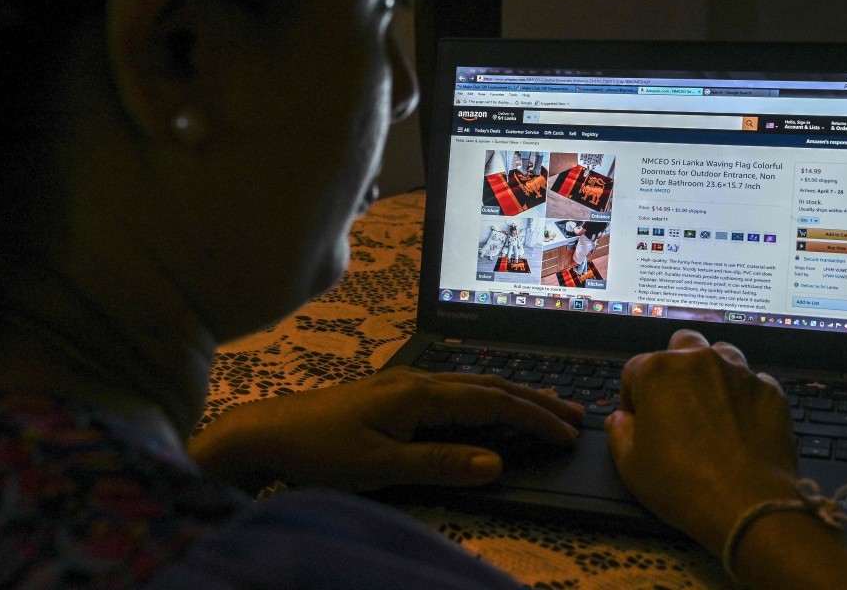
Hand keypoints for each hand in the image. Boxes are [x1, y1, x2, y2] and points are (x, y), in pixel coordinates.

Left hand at [190, 366, 582, 492]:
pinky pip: (455, 387)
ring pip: (474, 383)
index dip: (534, 417)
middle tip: (576, 413)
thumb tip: (497, 464)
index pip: (493, 402)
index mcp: (420, 395)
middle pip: (490, 385)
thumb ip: (440, 463)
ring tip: (547, 404)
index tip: (567, 433)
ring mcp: (406, 381)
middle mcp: (419, 379)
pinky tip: (490, 402)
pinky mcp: (395, 389)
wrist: (269, 431)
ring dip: (514, 393)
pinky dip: (486, 395)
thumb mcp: (381, 466)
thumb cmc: (321, 451)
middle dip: (536, 399)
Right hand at [605, 329, 798, 555]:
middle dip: (674, 367)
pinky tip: (740, 424)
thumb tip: (621, 420)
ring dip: (711, 373)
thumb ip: (619, 432)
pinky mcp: (770, 390)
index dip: (632, 397)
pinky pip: (752, 383)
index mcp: (657, 371)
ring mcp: (739, 372)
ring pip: (720, 354)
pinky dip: (744, 396)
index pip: (634, 369)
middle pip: (681, 345)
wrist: (749, 505)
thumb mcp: (630, 464)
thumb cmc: (683, 484)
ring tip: (710, 407)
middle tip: (675, 403)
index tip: (638, 421)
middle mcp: (699, 361)